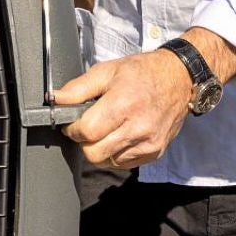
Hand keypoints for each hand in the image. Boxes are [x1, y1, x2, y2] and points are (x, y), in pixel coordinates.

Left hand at [54, 49, 192, 169]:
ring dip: (99, 149)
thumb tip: (55, 100)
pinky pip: (122, 163)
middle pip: (93, 153)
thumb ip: (78, 88)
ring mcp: (148, 143)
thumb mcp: (107, 71)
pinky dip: (114, 153)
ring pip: (106, 161)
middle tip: (89, 127)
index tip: (74, 122)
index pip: (86, 132)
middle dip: (84, 141)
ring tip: (106, 129)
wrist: (180, 78)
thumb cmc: (143, 73)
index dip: (74, 129)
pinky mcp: (155, 152)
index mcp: (124, 104)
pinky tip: (119, 136)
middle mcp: (138, 127)